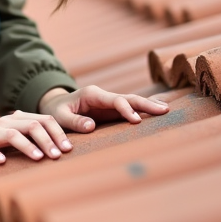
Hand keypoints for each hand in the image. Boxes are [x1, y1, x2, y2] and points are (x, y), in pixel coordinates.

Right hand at [0, 112, 73, 168]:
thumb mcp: (15, 138)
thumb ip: (34, 139)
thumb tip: (62, 149)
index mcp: (18, 119)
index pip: (43, 120)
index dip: (58, 133)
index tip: (68, 149)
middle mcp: (6, 123)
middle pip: (32, 125)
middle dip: (47, 140)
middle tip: (58, 156)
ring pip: (12, 134)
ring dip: (28, 146)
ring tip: (40, 158)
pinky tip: (3, 162)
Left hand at [37, 85, 169, 134]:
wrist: (54, 107)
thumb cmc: (55, 112)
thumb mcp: (59, 117)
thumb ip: (74, 121)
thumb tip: (91, 127)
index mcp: (92, 94)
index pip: (114, 100)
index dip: (126, 110)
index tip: (136, 121)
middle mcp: (103, 96)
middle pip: (128, 98)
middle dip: (146, 104)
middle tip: (164, 110)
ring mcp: (109, 103)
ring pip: (132, 102)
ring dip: (148, 106)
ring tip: (166, 110)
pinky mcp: (111, 111)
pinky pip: (130, 109)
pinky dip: (143, 110)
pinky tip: (156, 112)